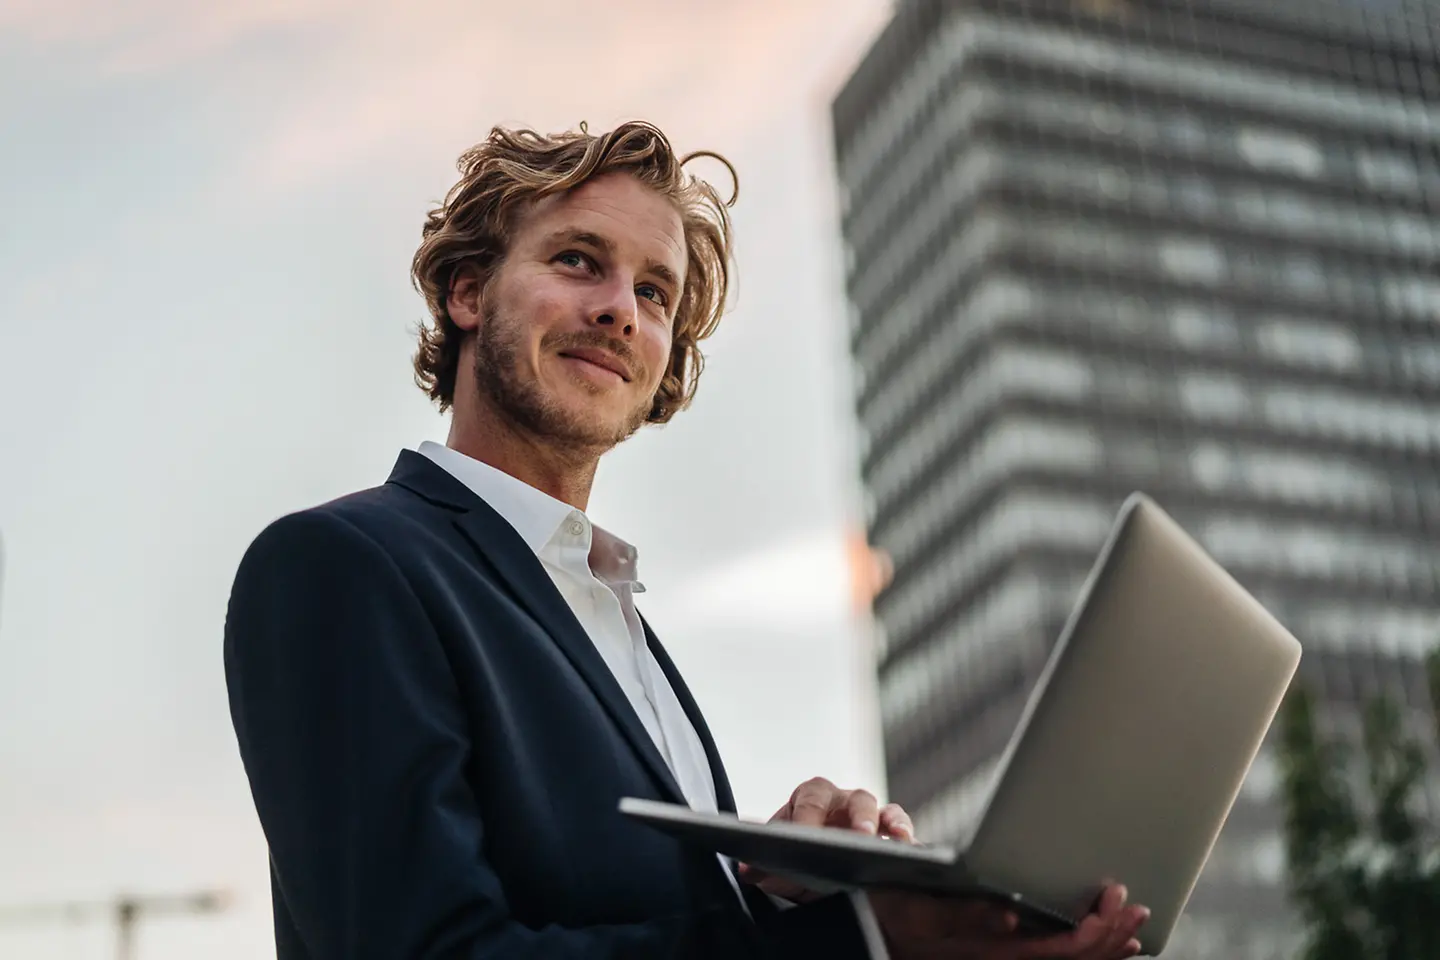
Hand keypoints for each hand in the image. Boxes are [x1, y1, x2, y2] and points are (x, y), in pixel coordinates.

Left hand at [736, 776, 913, 902]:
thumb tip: (746, 870)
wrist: (826, 888)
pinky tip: (903, 844)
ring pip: (875, 808)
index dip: (808, 817)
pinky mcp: (890, 835)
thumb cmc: (801, 868)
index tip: (804, 839)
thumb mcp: (780, 872)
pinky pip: (898, 823)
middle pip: (849, 798)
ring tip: (875, 842)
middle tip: (852, 838)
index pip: (810, 799)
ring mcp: (868, 816)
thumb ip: (763, 868)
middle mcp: (842, 803)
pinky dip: (901, 829)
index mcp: (810, 801)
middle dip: (853, 817)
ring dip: (876, 822)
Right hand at [871, 882, 1148, 959]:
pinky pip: (1054, 955)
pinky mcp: (1000, 949)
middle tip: (1136, 905)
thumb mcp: (922, 911)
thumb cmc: (892, 914)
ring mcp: (1005, 956)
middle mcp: (1006, 958)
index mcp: (994, 952)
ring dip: (1107, 944)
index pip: (1062, 950)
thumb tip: (1012, 916)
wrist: (870, 930)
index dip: (1097, 929)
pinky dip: (1086, 947)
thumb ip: (967, 915)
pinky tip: (1100, 936)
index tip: (1115, 895)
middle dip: (1113, 936)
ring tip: (1134, 922)